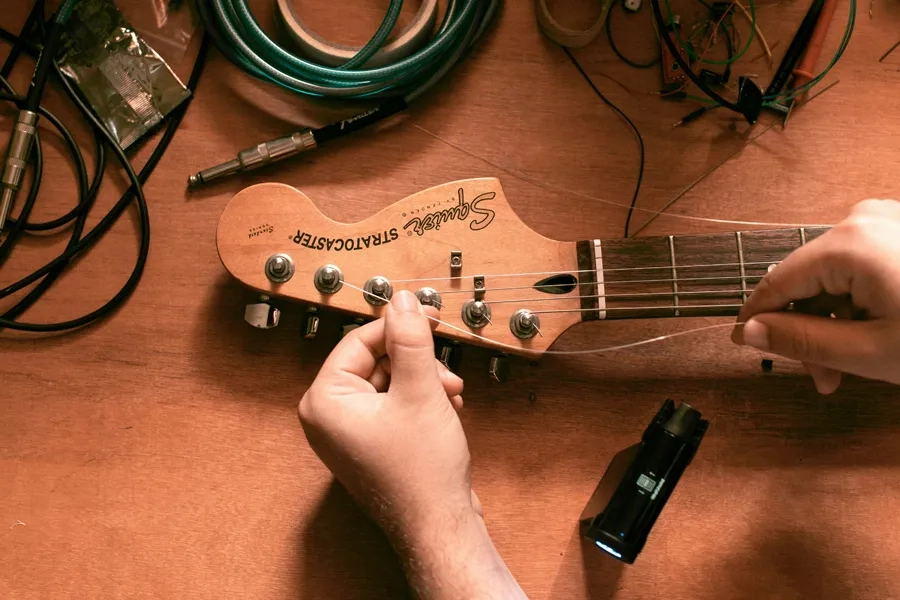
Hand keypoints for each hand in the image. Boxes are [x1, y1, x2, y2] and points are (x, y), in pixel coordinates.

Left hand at [298, 290, 475, 540]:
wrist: (438, 528)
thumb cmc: (420, 473)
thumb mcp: (420, 390)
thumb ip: (410, 339)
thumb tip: (401, 301)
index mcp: (325, 401)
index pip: (358, 341)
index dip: (398, 326)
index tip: (428, 316)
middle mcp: (329, 417)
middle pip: (374, 361)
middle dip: (416, 362)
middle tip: (444, 367)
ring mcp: (348, 434)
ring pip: (388, 382)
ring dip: (423, 381)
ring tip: (451, 395)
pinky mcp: (370, 445)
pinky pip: (392, 405)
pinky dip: (420, 400)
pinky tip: (446, 409)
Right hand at [733, 199, 899, 392]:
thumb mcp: (870, 352)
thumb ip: (801, 342)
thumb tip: (749, 333)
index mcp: (849, 243)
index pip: (777, 282)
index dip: (756, 318)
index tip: (741, 345)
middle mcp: (862, 219)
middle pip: (807, 280)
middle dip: (808, 331)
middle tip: (824, 380)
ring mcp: (888, 220)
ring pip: (834, 277)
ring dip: (834, 321)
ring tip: (852, 366)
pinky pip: (861, 267)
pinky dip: (859, 303)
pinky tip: (874, 335)